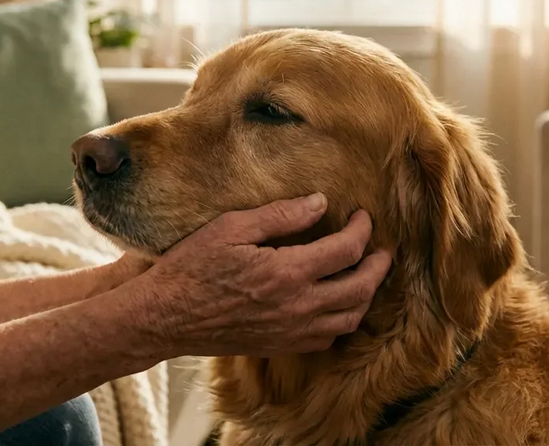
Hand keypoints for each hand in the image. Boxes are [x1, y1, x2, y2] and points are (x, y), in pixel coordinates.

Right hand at [131, 194, 391, 357]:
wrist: (165, 317)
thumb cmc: (193, 268)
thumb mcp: (232, 227)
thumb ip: (281, 215)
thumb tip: (320, 203)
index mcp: (287, 272)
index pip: (346, 250)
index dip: (362, 229)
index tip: (363, 216)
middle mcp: (298, 306)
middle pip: (360, 288)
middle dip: (379, 265)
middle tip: (383, 249)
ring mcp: (291, 330)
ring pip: (350, 317)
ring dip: (366, 294)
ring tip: (366, 274)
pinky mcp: (281, 344)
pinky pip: (327, 337)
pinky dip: (342, 319)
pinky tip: (337, 303)